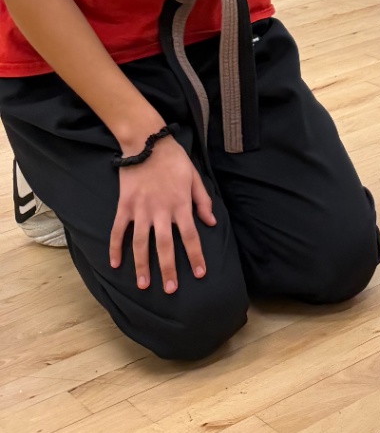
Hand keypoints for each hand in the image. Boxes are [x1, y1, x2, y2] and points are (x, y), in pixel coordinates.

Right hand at [110, 134, 214, 292]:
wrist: (146, 142)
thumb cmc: (174, 160)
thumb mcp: (194, 177)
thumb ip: (202, 201)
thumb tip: (210, 223)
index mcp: (181, 204)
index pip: (191, 236)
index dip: (196, 256)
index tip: (200, 274)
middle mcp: (161, 211)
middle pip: (166, 246)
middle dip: (168, 269)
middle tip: (170, 290)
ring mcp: (140, 210)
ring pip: (141, 243)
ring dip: (142, 265)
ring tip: (143, 285)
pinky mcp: (124, 206)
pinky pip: (118, 231)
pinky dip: (115, 248)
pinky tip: (115, 264)